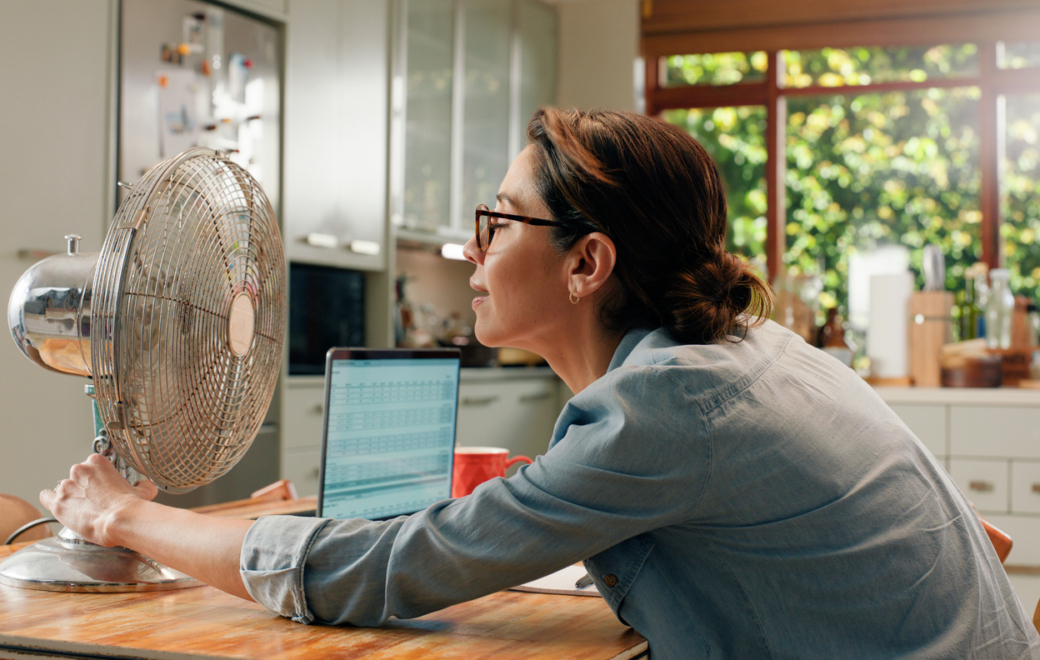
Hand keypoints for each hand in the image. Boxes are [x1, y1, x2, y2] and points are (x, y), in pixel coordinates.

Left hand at [40, 454, 157, 546]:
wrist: (121, 520)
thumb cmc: (130, 506)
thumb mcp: (144, 490)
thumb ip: (142, 484)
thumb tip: (144, 485)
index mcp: (97, 462)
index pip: (90, 466)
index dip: (96, 480)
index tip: (101, 489)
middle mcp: (79, 470)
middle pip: (76, 477)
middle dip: (83, 488)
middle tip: (94, 501)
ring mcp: (66, 486)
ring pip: (63, 489)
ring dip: (71, 497)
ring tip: (81, 510)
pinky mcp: (58, 503)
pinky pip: (46, 497)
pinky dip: (51, 501)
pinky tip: (58, 505)